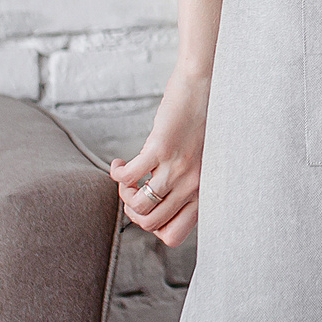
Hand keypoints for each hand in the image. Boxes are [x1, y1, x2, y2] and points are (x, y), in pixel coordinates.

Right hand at [111, 70, 211, 246]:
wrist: (205, 86)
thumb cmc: (202, 122)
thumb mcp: (202, 161)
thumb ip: (188, 182)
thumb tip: (160, 200)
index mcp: (203, 190)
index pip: (174, 235)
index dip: (154, 227)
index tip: (149, 207)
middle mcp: (193, 184)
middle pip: (151, 224)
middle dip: (133, 213)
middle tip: (132, 192)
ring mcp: (177, 167)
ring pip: (138, 207)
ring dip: (124, 195)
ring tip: (126, 179)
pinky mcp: (161, 148)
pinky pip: (128, 177)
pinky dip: (117, 174)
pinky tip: (119, 164)